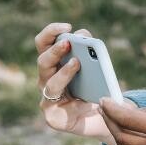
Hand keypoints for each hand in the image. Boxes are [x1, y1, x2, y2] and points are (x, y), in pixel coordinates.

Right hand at [35, 22, 129, 144]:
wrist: (103, 118)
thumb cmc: (97, 89)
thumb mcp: (98, 69)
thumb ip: (92, 53)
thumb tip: (86, 39)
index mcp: (54, 63)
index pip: (44, 43)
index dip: (52, 32)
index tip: (67, 26)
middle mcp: (46, 79)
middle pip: (42, 61)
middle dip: (55, 50)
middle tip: (69, 42)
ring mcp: (47, 98)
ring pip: (49, 83)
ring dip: (63, 72)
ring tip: (77, 63)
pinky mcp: (53, 117)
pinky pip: (58, 107)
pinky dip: (72, 102)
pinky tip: (83, 98)